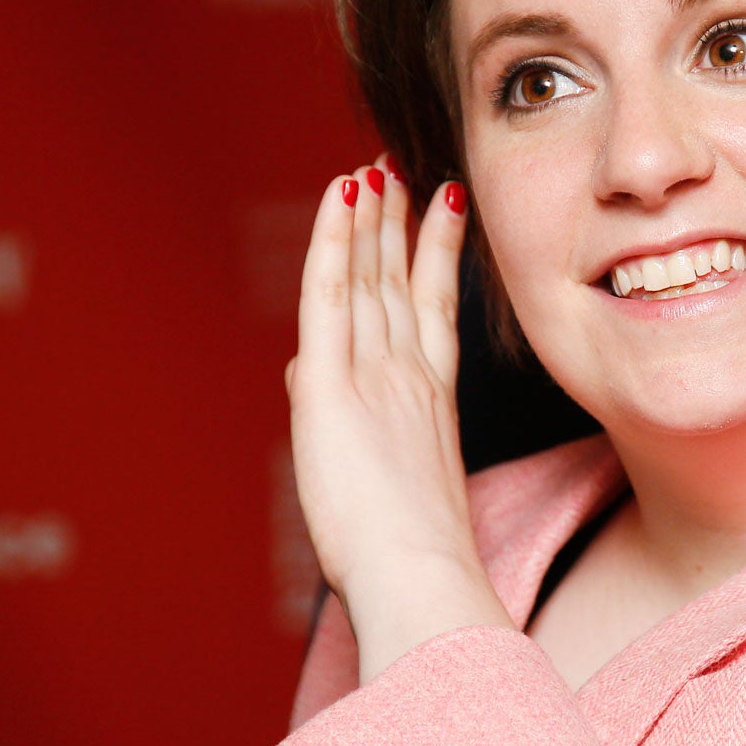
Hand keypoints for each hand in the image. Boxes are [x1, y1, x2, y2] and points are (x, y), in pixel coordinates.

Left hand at [287, 161, 510, 679]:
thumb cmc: (414, 559)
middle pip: (402, 283)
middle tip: (400, 171)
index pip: (431, 312)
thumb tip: (304, 370)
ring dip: (372, 218)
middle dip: (401, 223)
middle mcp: (409, 376)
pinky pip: (331, 295)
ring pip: (370, 276)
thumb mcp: (387, 480)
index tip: (441, 211)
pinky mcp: (334, 382)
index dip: (433, 257)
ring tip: (374, 171)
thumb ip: (352, 416)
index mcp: (431, 404)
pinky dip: (335, 242)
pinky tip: (341, 200)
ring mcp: (376, 374)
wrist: (419, 574)